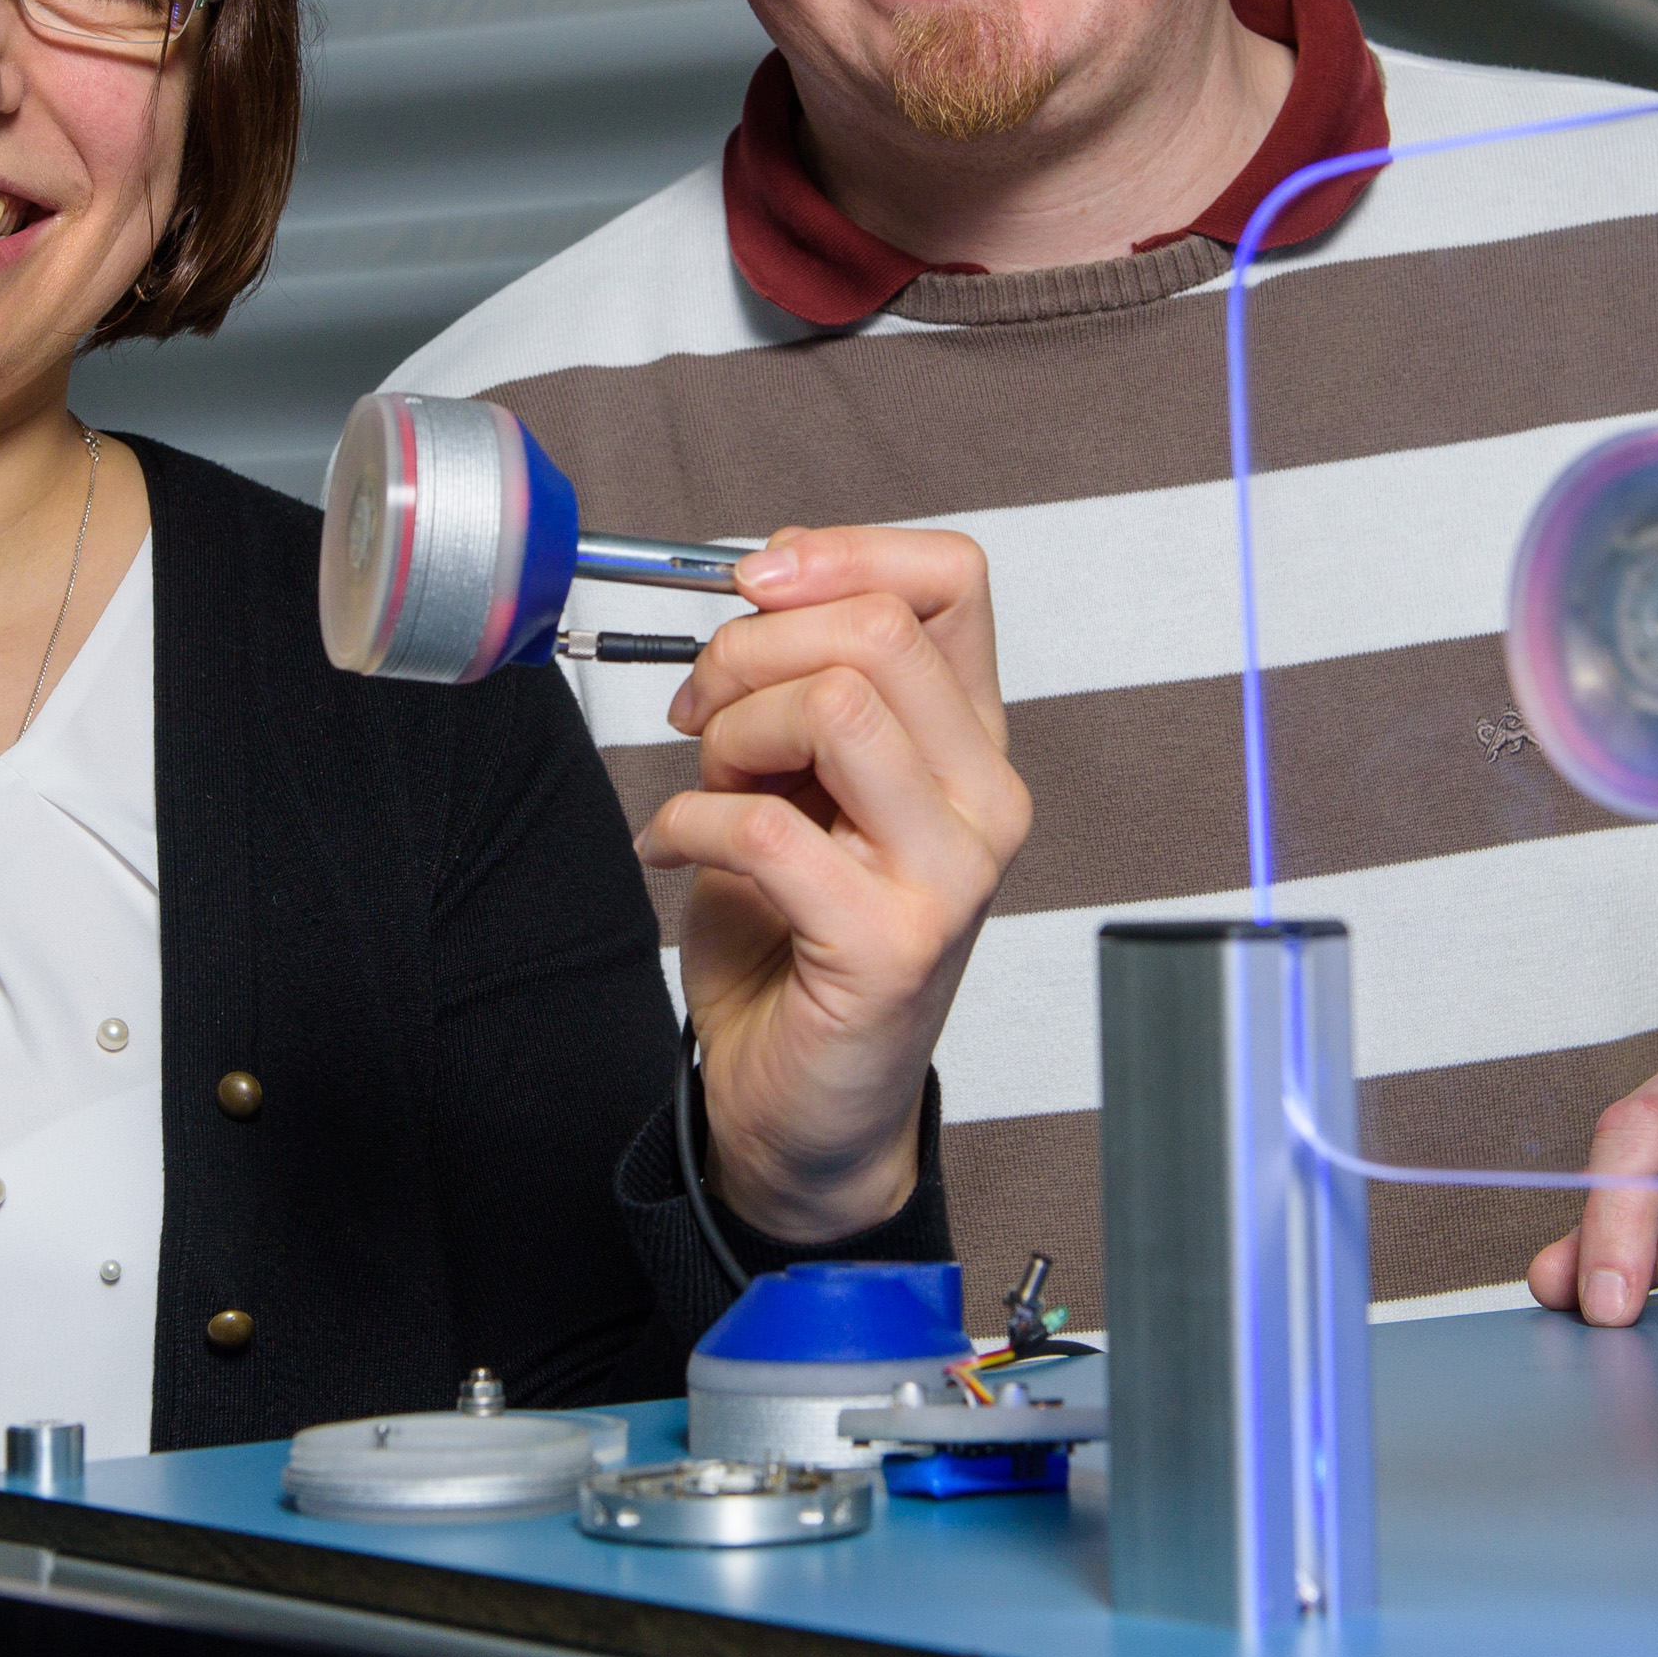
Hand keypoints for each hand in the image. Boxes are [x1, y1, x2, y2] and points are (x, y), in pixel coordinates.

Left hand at [636, 526, 1025, 1243]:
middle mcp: (985, 800)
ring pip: (839, 707)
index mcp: (970, 742)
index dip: (840, 555)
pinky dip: (688, 821)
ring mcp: (950, 875)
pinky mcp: (889, 946)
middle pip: (878, 630)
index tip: (755, 587)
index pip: (953, 580)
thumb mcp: (802, 778)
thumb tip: (769, 573)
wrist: (800, 1101)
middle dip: (754, 649)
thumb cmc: (794, 936)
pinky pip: (768, 827)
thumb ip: (807, 682)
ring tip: (705, 781)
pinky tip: (672, 847)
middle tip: (702, 711)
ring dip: (733, 730)